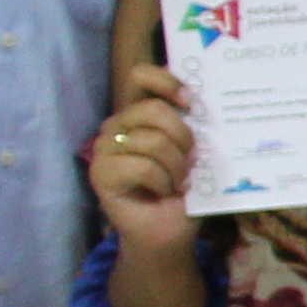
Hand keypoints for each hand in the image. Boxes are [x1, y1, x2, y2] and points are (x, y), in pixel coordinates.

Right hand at [83, 61, 201, 250]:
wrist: (170, 230)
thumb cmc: (185, 189)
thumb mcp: (197, 150)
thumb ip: (195, 123)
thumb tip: (207, 100)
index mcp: (140, 113)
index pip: (141, 76)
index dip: (166, 81)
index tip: (191, 102)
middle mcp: (119, 124)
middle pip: (152, 109)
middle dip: (183, 136)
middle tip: (192, 159)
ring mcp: (105, 148)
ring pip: (151, 140)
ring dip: (176, 166)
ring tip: (180, 181)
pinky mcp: (100, 173)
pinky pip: (141, 165)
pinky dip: (162, 181)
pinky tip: (163, 192)